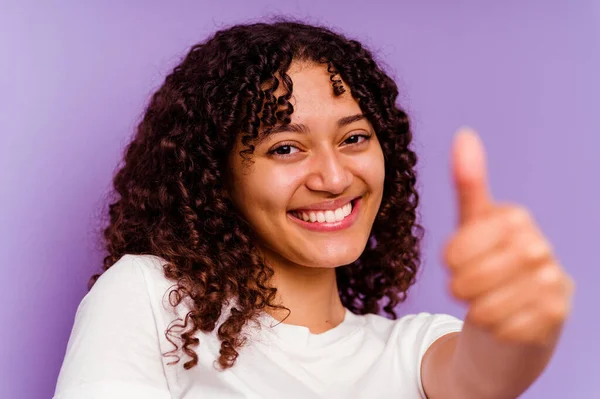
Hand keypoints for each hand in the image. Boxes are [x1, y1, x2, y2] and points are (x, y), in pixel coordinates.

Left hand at [443, 128, 574, 345]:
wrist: (512, 314)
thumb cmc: (486, 264)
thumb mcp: (472, 225)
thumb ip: (468, 185)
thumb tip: (464, 134)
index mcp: (516, 219)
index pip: (464, 244)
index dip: (452, 258)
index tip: (453, 262)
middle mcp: (540, 247)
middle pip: (476, 276)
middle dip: (461, 286)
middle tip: (463, 286)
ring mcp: (554, 282)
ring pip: (489, 306)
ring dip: (476, 308)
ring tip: (481, 301)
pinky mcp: (557, 316)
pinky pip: (506, 329)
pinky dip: (494, 328)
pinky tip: (502, 319)